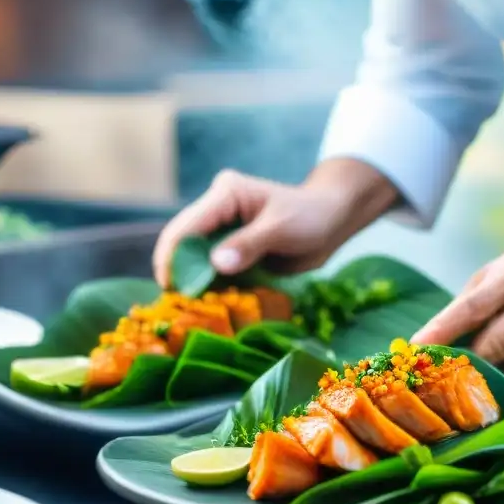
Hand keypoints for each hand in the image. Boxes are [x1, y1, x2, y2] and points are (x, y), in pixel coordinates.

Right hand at [152, 159, 398, 286]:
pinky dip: (210, 286)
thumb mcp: (282, 229)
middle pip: (182, 243)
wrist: (332, 220)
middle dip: (178, 272)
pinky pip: (212, 268)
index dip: (172, 257)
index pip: (186, 226)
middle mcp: (217, 209)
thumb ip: (249, 245)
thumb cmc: (311, 217)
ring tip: (192, 309)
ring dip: (193, 282)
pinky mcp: (231, 247)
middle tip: (179, 305)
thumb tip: (216, 264)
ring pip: (194, 258)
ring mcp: (223, 230)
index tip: (172, 288)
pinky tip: (212, 304)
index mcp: (226, 194)